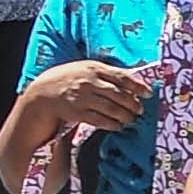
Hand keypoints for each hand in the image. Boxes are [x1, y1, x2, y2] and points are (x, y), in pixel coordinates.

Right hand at [33, 60, 153, 131]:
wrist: (43, 93)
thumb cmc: (69, 79)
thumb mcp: (86, 68)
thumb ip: (106, 73)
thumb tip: (132, 82)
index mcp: (94, 68)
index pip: (122, 76)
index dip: (138, 86)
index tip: (148, 93)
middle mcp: (89, 82)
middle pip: (119, 94)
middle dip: (133, 104)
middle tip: (140, 109)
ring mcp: (82, 98)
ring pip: (111, 109)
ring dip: (125, 116)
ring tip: (131, 119)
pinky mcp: (77, 112)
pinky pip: (100, 120)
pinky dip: (112, 124)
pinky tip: (118, 126)